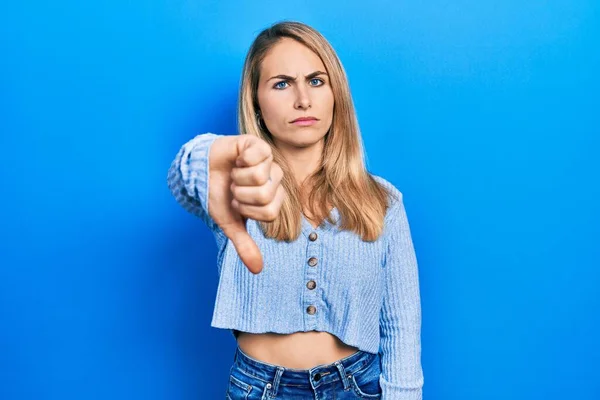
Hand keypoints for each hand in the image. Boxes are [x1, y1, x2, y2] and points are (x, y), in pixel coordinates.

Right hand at [207, 135, 284, 273]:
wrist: (201, 171)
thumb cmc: (218, 195)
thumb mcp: (230, 222)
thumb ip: (244, 245)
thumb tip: (258, 270)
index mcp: (272, 200)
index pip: (269, 213)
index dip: (248, 210)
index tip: (238, 204)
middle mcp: (275, 181)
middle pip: (265, 195)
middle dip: (241, 194)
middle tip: (234, 188)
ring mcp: (269, 162)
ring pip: (260, 176)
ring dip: (239, 178)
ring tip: (235, 173)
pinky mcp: (259, 145)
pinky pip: (258, 155)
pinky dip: (241, 159)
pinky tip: (237, 159)